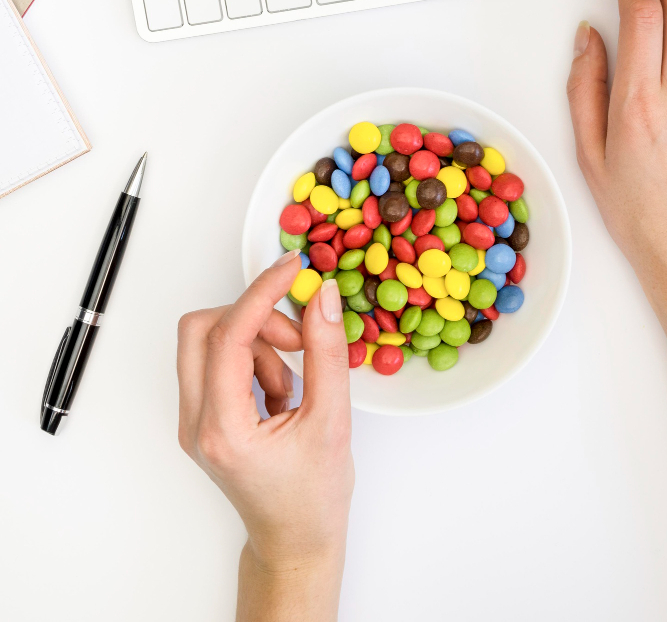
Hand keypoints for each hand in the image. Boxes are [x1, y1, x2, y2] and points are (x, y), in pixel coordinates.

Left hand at [177, 252, 352, 618]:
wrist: (295, 539)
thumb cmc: (313, 496)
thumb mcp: (332, 420)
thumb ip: (327, 353)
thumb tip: (321, 297)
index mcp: (222, 429)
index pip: (228, 336)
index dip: (261, 293)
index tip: (291, 269)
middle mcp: (195, 424)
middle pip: (200, 330)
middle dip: (252, 317)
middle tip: (296, 336)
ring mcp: (193, 422)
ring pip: (208, 343)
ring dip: (256, 343)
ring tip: (294, 382)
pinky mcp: (203, 418)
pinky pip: (218, 362)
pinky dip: (253, 360)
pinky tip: (282, 392)